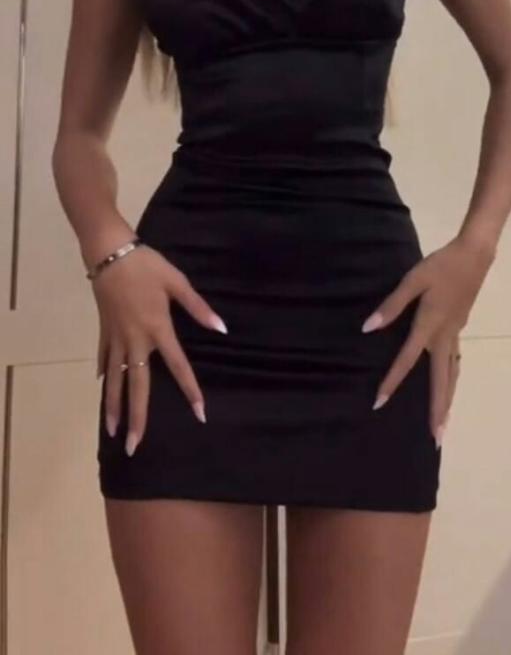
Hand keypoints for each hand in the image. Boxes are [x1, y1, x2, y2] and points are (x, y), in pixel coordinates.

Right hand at [94, 243, 226, 454]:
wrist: (109, 252)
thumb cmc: (147, 265)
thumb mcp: (177, 283)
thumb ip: (198, 308)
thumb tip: (221, 329)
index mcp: (158, 330)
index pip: (178, 367)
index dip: (190, 391)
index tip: (199, 414)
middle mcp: (135, 340)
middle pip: (137, 386)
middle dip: (137, 417)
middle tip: (135, 446)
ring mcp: (116, 337)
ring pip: (114, 379)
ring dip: (113, 405)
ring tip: (112, 430)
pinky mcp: (104, 330)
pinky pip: (104, 357)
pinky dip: (104, 373)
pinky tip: (103, 386)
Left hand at [362, 234, 495, 443]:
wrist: (475, 255)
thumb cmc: (440, 265)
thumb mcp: (412, 281)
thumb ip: (391, 306)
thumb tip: (369, 328)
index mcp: (429, 326)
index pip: (406, 360)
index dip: (392, 382)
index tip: (379, 402)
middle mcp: (444, 337)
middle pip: (442, 381)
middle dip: (438, 412)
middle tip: (436, 439)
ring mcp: (455, 334)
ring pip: (452, 374)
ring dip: (448, 400)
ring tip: (443, 423)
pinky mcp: (459, 327)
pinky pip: (455, 361)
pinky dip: (451, 379)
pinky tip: (448, 383)